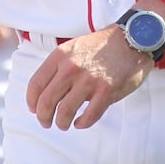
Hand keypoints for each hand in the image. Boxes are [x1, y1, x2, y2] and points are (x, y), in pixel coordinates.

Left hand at [25, 26, 153, 130]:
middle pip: (46, 102)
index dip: (32, 101)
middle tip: (46, 122)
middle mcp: (71, 68)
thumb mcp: (74, 47)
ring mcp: (89, 81)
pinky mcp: (106, 92)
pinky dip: (81, 124)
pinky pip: (88, 116)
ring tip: (63, 124)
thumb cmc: (103, 45)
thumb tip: (46, 90)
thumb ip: (59, 66)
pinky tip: (80, 123)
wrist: (132, 38)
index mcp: (60, 56)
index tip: (33, 109)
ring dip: (61, 123)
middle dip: (43, 117)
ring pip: (65, 112)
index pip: (36, 84)